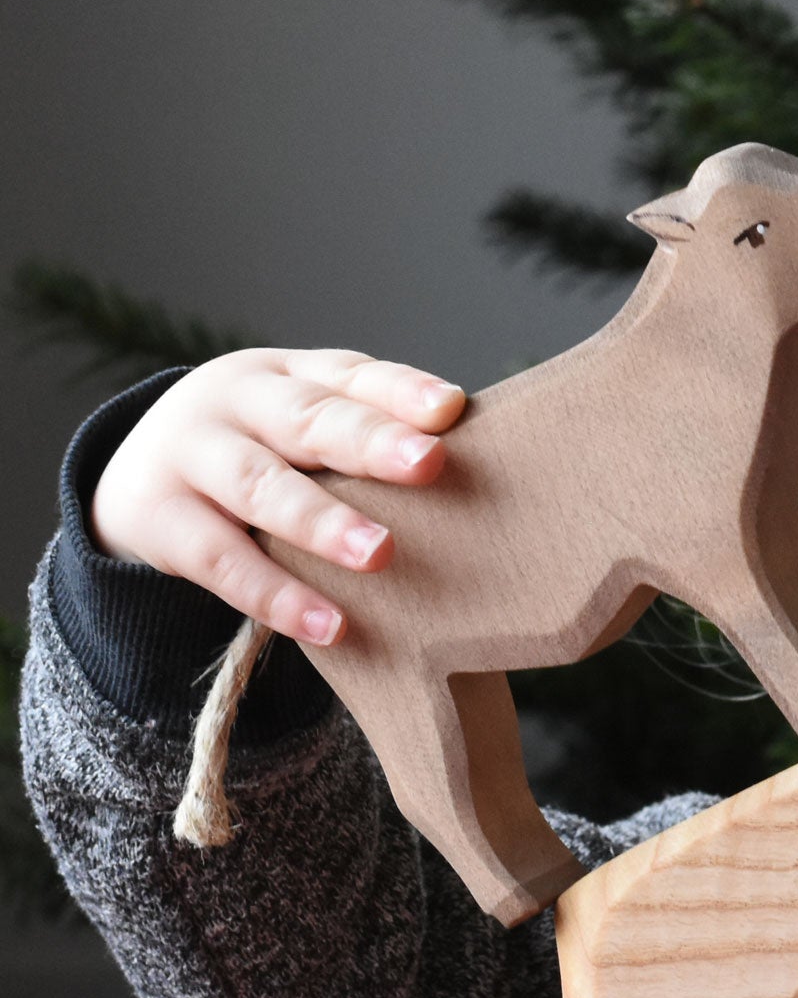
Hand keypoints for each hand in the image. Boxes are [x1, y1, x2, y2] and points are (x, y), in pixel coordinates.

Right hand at [90, 349, 466, 645]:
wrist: (133, 481)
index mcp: (289, 373)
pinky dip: (276, 594)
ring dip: (323, 521)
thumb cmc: (258, 454)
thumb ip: (365, 439)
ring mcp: (191, 454)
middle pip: (307, 418)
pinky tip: (328, 624)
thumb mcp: (298, 430)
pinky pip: (222, 560)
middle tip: (429, 464)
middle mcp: (238, 402)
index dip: (400, 391)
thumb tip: (463, 471)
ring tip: (380, 553)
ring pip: (261, 485)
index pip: (351, 375)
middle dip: (370, 442)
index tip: (451, 410)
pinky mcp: (159, 518)